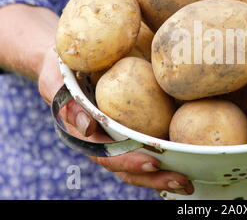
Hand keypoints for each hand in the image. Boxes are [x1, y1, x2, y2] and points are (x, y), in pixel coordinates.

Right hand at [38, 47, 193, 194]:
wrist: (68, 64)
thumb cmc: (62, 71)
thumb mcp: (57, 82)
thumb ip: (69, 103)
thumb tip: (87, 127)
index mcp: (85, 136)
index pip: (107, 155)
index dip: (129, 162)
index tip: (153, 163)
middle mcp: (103, 143)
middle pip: (128, 167)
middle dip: (154, 178)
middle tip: (183, 182)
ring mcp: (117, 139)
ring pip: (139, 163)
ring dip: (164, 174)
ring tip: (189, 181)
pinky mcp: (131, 128)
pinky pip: (147, 146)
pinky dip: (167, 156)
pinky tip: (188, 159)